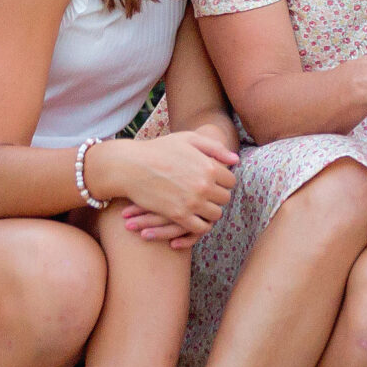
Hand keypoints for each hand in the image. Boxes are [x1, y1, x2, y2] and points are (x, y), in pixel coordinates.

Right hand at [106, 125, 237, 241]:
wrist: (131, 166)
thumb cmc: (158, 149)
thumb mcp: (188, 139)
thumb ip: (215, 148)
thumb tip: (236, 161)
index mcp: (209, 166)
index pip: (231, 181)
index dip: (223, 181)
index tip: (213, 182)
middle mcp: (204, 185)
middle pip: (225, 198)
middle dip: (217, 196)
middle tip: (207, 194)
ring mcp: (192, 202)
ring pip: (215, 214)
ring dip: (210, 211)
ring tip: (201, 205)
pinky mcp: (178, 215)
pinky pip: (200, 228)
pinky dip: (200, 225)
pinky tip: (193, 218)